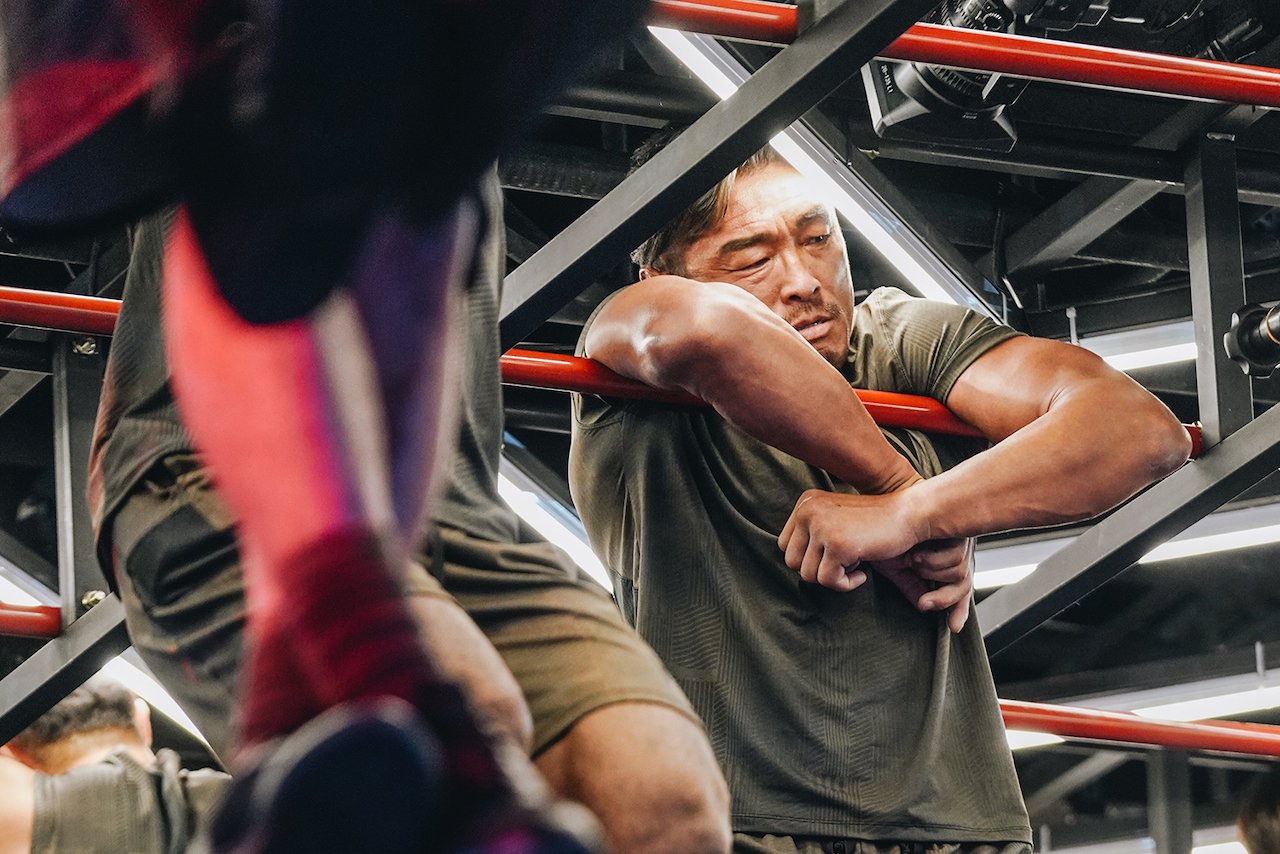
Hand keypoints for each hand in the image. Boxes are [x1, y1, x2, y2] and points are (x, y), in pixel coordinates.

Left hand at [778, 488, 973, 632]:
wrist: (910, 514)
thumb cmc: (876, 524)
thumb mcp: (836, 520)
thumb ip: (811, 533)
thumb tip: (789, 564)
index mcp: (805, 503)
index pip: (785, 546)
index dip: (809, 559)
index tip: (835, 556)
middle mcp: (808, 511)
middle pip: (791, 562)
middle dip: (818, 571)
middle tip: (845, 564)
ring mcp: (821, 526)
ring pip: (807, 574)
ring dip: (833, 578)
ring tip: (855, 565)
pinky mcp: (837, 544)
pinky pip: (827, 581)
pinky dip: (845, 584)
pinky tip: (863, 573)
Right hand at [870, 538, 974, 633]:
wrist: (884, 503)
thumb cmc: (883, 531)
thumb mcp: (894, 565)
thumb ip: (911, 585)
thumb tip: (922, 605)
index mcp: (941, 561)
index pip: (957, 589)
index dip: (958, 608)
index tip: (953, 627)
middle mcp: (954, 552)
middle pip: (963, 587)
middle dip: (945, 600)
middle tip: (924, 603)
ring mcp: (959, 541)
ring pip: (960, 574)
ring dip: (932, 572)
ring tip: (913, 559)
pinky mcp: (959, 532)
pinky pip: (956, 559)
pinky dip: (934, 560)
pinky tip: (917, 551)